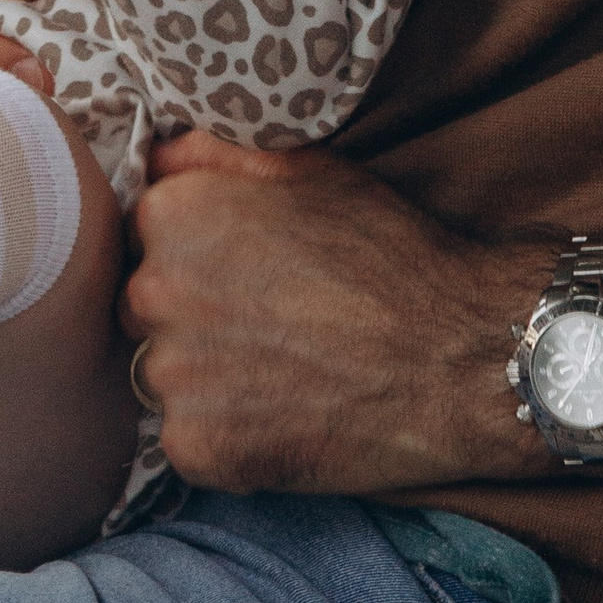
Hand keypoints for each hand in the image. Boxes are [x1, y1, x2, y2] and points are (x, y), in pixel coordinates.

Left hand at [121, 132, 552, 494]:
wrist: (460, 359)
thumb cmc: (389, 255)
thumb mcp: (304, 170)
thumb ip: (211, 154)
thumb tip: (153, 156)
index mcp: (173, 212)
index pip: (141, 235)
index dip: (194, 255)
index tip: (243, 272)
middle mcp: (155, 288)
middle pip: (143, 307)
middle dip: (191, 316)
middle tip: (270, 325)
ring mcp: (173, 374)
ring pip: (164, 376)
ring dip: (206, 379)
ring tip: (284, 371)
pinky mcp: (199, 448)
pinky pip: (188, 440)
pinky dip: (228, 437)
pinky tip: (286, 417)